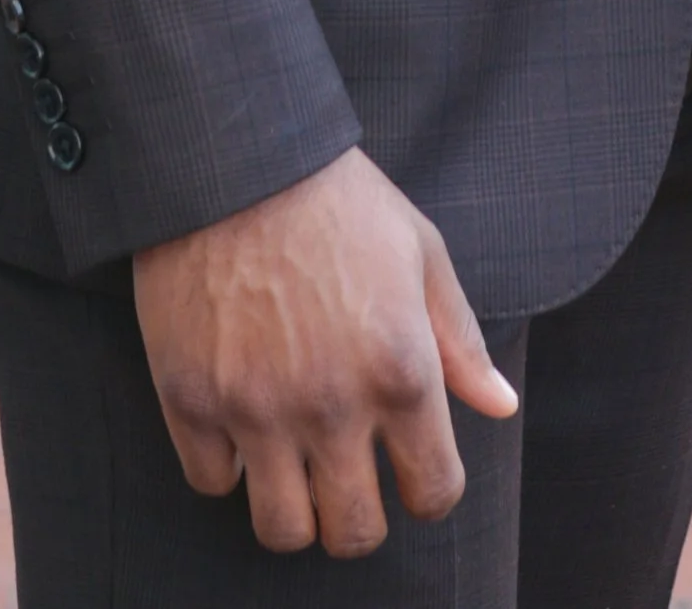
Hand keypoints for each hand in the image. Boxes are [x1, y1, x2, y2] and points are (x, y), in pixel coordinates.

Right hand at [132, 145, 517, 553]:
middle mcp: (332, 403)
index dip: (428, 491)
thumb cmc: (339, 199)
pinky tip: (240, 420)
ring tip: (294, 462)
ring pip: (283, 530)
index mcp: (400, 368)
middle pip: (353, 533)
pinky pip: (212, 483)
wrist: (237, 157)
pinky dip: (227, 465)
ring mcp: (256, 407)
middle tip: (348, 480)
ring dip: (295, 508)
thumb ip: (460, 340)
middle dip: (359, 517)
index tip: (411, 474)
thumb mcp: (420, 252)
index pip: (433, 493)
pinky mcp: (190, 399)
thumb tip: (500, 407)